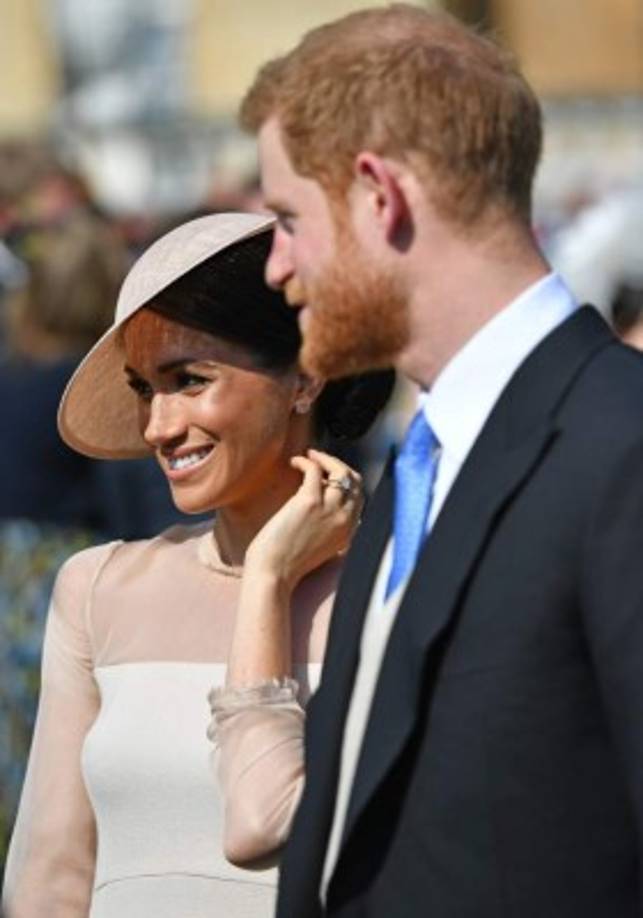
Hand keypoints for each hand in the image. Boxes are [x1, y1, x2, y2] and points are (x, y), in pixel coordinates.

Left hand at [245, 449, 362, 591]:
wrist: (274, 573)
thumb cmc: (288, 563)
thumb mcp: (322, 548)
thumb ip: (331, 528)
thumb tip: (326, 502)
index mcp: (349, 531)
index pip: (360, 496)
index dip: (346, 480)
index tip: (330, 474)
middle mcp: (345, 519)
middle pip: (354, 480)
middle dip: (339, 465)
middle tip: (321, 460)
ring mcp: (329, 509)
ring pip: (339, 471)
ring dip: (324, 458)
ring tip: (309, 457)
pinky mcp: (309, 501)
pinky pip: (315, 469)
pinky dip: (306, 461)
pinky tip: (295, 462)